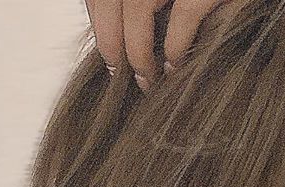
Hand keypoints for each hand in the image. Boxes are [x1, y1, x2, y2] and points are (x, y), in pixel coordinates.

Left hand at [84, 0, 249, 90]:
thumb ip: (148, 7)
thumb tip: (117, 38)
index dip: (100, 24)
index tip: (110, 55)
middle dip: (112, 42)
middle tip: (122, 76)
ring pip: (138, 7)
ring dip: (138, 51)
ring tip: (147, 80)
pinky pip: (184, 15)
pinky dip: (175, 46)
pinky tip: (176, 68)